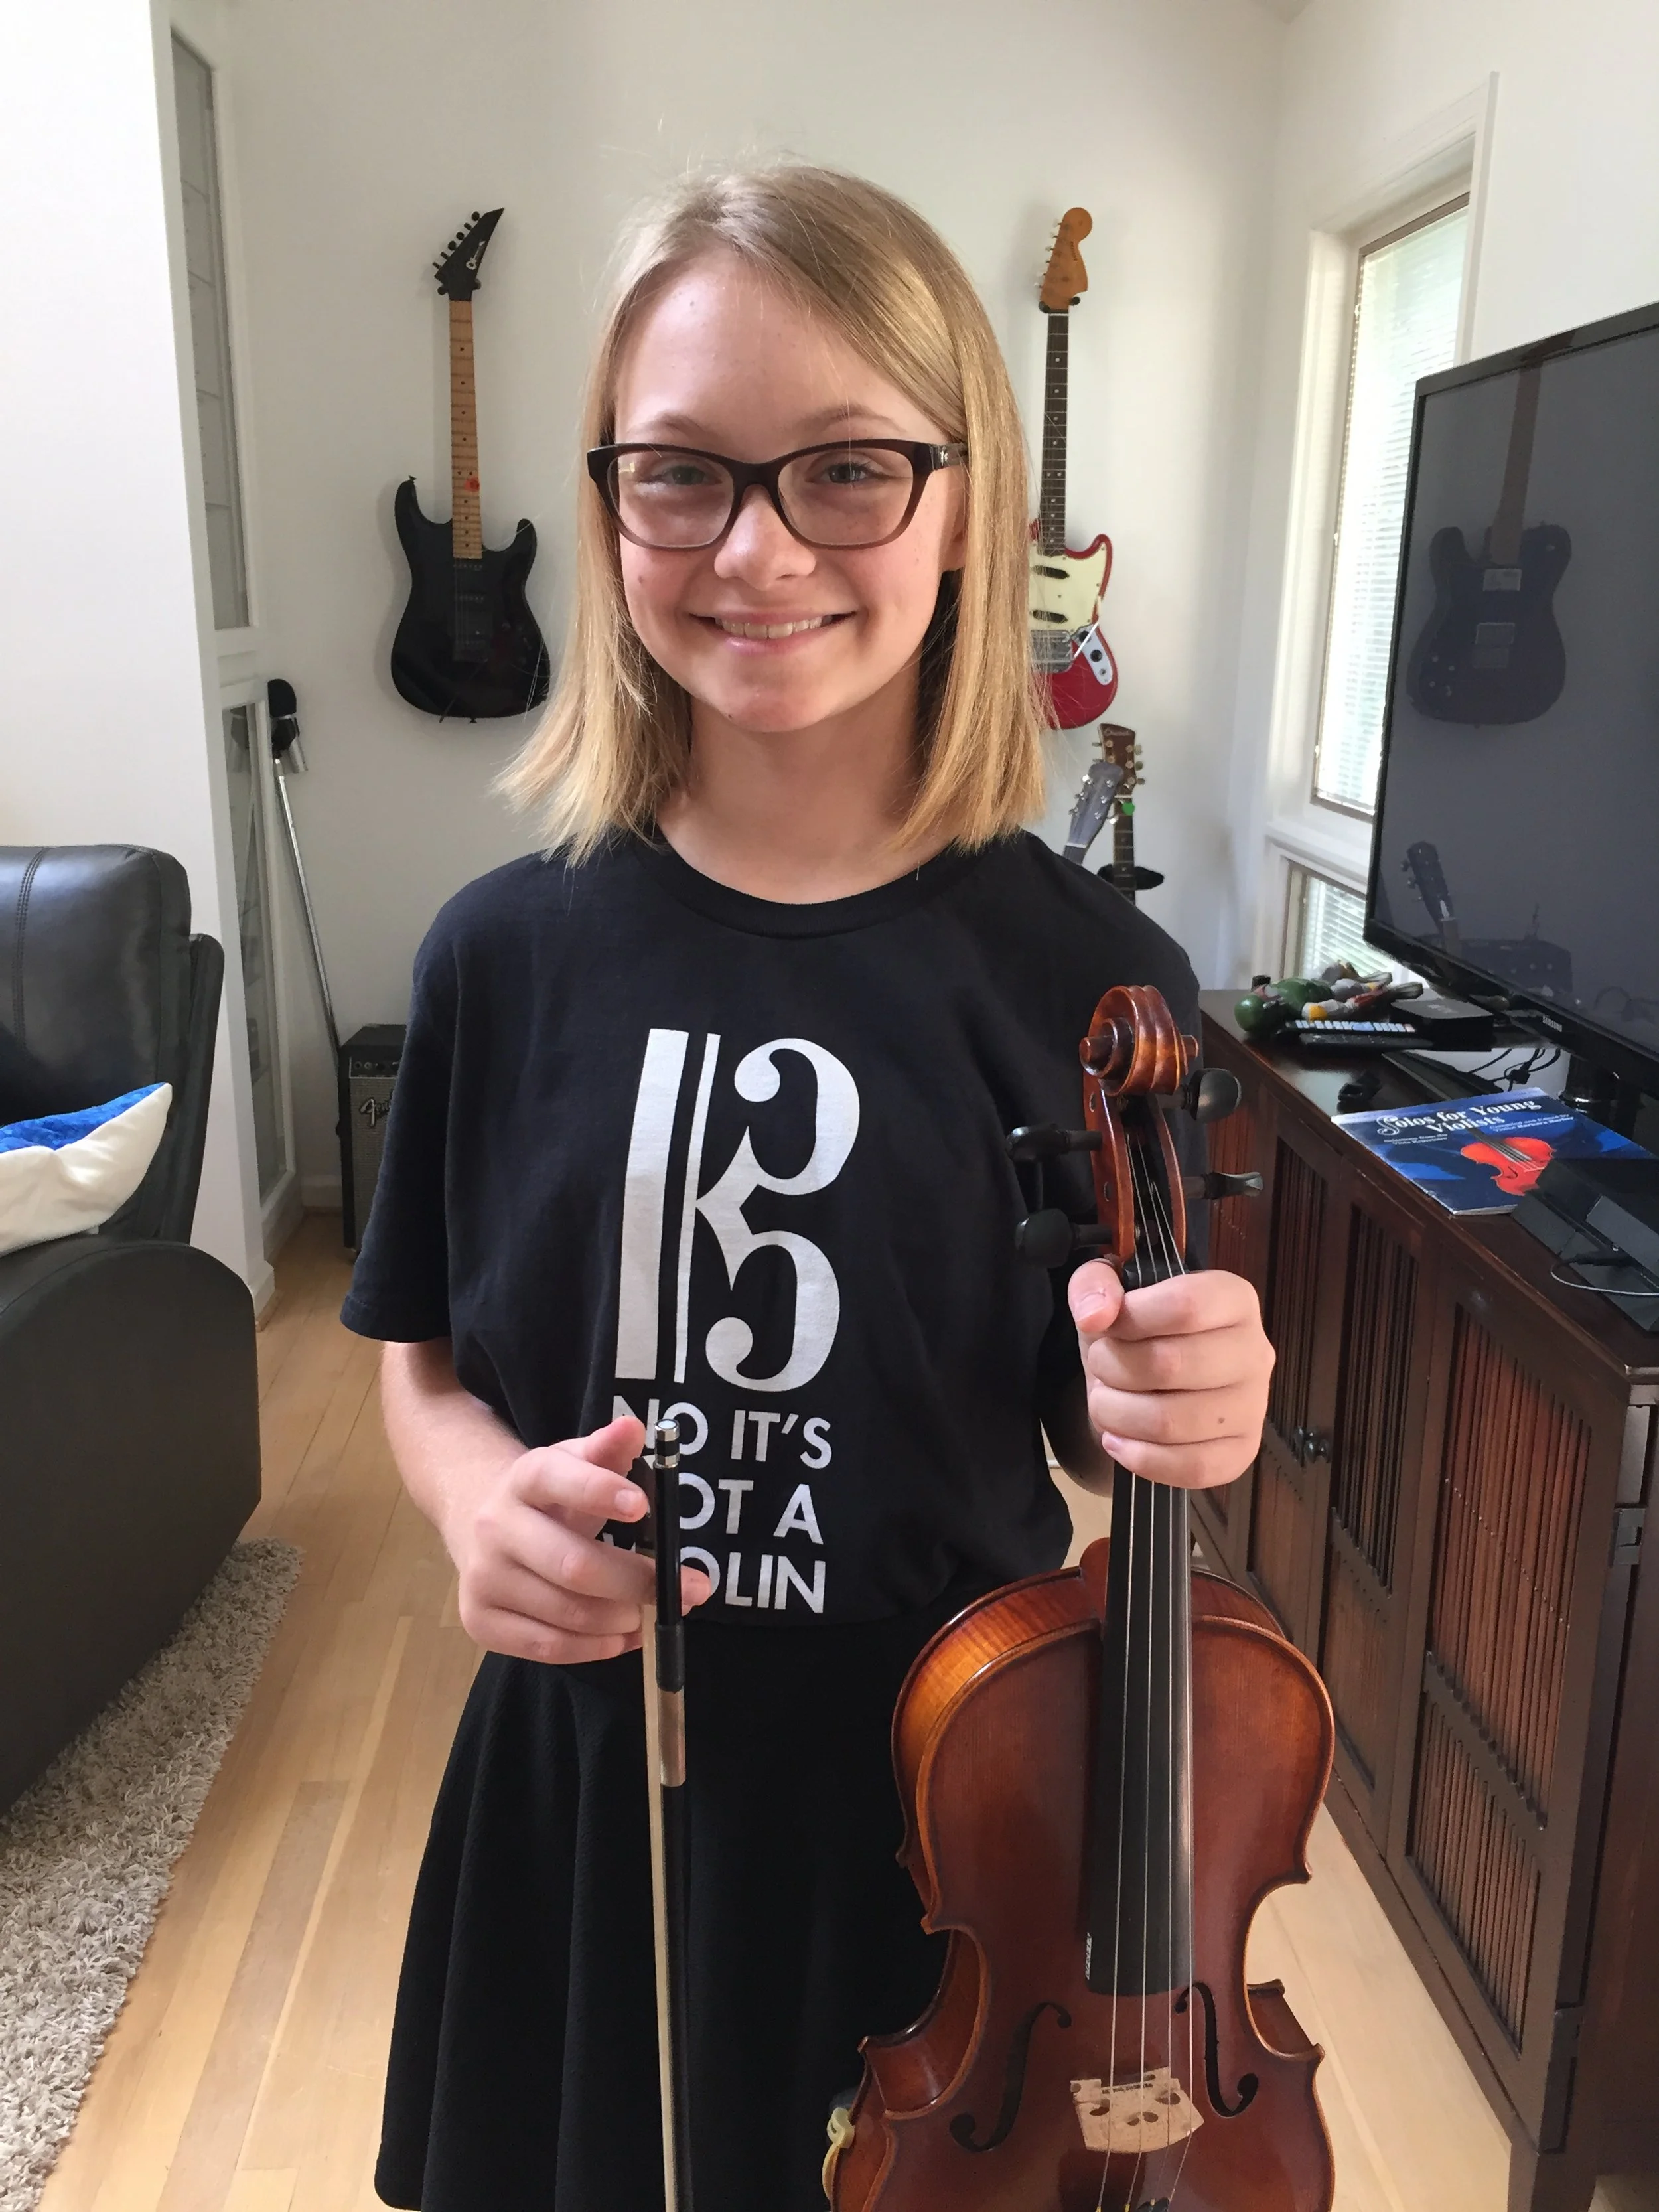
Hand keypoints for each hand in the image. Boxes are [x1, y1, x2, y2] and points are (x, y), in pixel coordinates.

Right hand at [445, 1414, 712, 1664]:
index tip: (641, 1504)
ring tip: (650, 1613)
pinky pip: (547, 1648)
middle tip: (689, 1590)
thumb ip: (606, 1450)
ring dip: (621, 1619)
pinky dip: (595, 1648)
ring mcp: (482, 1578)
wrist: (481, 1523)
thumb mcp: (575, 1463)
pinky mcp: (479, 1621)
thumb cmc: (549, 1498)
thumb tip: (634, 1427)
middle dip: (638, 1581)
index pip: (556, 1480)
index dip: (598, 1491)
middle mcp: (495, 1527)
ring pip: (566, 1613)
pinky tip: (622, 1636)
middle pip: (572, 1564)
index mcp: (523, 1479)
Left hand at [1068, 1264, 1273, 1489]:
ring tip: (1106, 1402)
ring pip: (1171, 1422)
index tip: (1108, 1327)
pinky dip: (1141, 1458)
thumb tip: (1096, 1315)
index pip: (1185, 1306)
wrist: (1150, 1384)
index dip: (1131, 1319)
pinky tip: (1119, 1440)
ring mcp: (1253, 1406)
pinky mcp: (1242, 1451)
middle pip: (1171, 1365)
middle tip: (1101, 1367)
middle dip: (1114, 1368)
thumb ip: (1094, 1284)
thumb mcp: (1107, 1291)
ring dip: (1117, 1414)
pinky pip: (1192, 1467)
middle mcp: (1254, 1350)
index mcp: (1232, 1298)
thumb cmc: (1135, 1331)